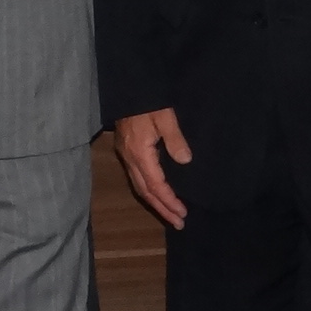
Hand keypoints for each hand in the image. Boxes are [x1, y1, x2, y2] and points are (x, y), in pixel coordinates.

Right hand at [111, 111, 191, 228]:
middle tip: (178, 223)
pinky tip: (157, 192)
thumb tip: (185, 161)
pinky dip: (149, 190)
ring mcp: (126, 154)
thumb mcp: (165, 116)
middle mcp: (130, 158)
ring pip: (139, 186)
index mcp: (139, 153)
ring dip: (155, 202)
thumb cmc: (148, 100)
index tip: (183, 213)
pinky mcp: (126, 150)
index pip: (155, 184)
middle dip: (162, 209)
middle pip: (145, 191)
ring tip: (170, 214)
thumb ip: (175, 139)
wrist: (127, 87)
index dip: (169, 200)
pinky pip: (137, 178)